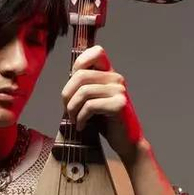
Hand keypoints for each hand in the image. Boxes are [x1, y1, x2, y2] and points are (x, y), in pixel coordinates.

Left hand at [61, 44, 143, 161]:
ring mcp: (119, 91)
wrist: (126, 142)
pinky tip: (81, 126)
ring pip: (83, 91)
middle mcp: (116, 79)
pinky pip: (90, 106)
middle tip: (67, 110)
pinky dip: (81, 118)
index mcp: (110, 74)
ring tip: (73, 120)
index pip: (96, 52)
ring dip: (72, 109)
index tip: (73, 85)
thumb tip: (67, 79)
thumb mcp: (92, 100)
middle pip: (81, 75)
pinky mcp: (119, 105)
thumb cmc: (106, 122)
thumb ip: (83, 87)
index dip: (80, 62)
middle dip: (67, 94)